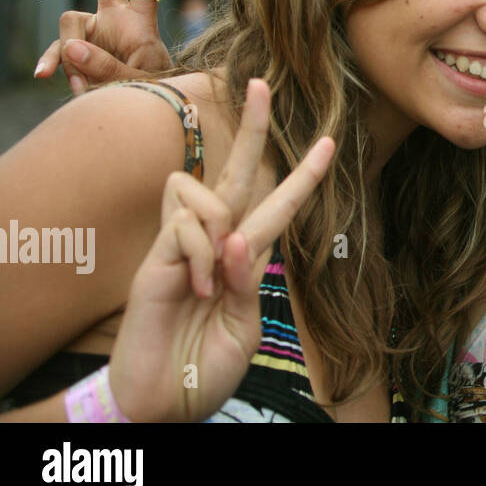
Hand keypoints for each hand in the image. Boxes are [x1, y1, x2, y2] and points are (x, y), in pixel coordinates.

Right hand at [35, 0, 172, 92]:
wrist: (140, 112)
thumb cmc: (153, 95)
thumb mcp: (140, 83)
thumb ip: (108, 68)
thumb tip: (71, 49)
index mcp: (139, 19)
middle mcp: (114, 17)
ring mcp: (92, 32)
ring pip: (69, 26)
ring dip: (76, 59)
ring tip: (90, 87)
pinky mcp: (75, 52)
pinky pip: (57, 52)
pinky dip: (53, 63)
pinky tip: (46, 76)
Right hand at [107, 80, 334, 421]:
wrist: (162, 403)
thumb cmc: (204, 369)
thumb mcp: (243, 328)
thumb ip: (244, 282)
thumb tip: (236, 236)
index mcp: (245, 257)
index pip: (277, 204)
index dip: (304, 175)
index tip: (331, 142)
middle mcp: (215, 241)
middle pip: (235, 170)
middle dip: (252, 126)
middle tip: (260, 82)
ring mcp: (181, 247)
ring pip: (205, 192)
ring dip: (217, 230)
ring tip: (209, 282)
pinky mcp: (154, 259)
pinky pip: (185, 226)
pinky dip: (198, 256)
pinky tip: (192, 290)